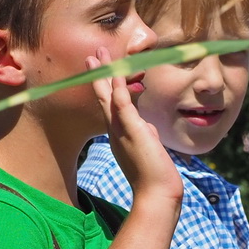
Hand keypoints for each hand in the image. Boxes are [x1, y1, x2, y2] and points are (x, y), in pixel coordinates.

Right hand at [91, 50, 181, 209]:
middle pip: (103, 96)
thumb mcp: (147, 149)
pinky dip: (119, 87)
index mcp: (118, 134)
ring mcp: (122, 130)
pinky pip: (123, 104)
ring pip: (109, 96)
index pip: (108, 105)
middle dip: (98, 74)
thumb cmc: (152, 175)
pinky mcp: (133, 130)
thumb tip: (148, 127)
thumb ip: (145, 134)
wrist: (156, 193)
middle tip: (92, 55)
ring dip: (105, 74)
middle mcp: (115, 130)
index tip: (100, 70)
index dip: (103, 86)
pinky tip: (117, 72)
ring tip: (99, 54)